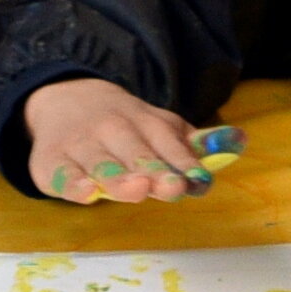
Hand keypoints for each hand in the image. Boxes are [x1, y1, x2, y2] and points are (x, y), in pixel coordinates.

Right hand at [26, 78, 217, 203]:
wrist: (64, 97)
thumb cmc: (124, 126)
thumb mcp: (160, 125)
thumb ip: (194, 143)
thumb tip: (240, 141)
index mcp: (144, 122)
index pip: (168, 143)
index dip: (184, 164)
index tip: (199, 182)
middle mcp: (113, 130)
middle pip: (136, 153)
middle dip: (154, 170)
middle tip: (172, 188)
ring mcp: (81, 145)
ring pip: (100, 163)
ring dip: (119, 176)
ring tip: (137, 189)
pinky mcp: (51, 162)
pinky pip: (61, 174)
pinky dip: (73, 183)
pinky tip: (86, 194)